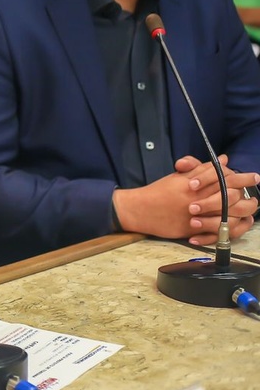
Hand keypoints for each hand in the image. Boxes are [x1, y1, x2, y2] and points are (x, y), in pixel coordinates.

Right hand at [114, 155, 259, 243]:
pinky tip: (236, 222)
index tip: (254, 176)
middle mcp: (197, 197)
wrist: (140, 209)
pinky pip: (215, 229)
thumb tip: (223, 160)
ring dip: (240, 211)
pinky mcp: (192, 228)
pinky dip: (227, 226)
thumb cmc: (158, 191)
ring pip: (227, 213)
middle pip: (230, 195)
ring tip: (250, 208)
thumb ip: (202, 169)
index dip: (241, 178)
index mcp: (194, 183)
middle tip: (256, 194)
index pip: (224, 178)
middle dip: (246, 194)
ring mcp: (195, 214)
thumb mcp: (179, 177)